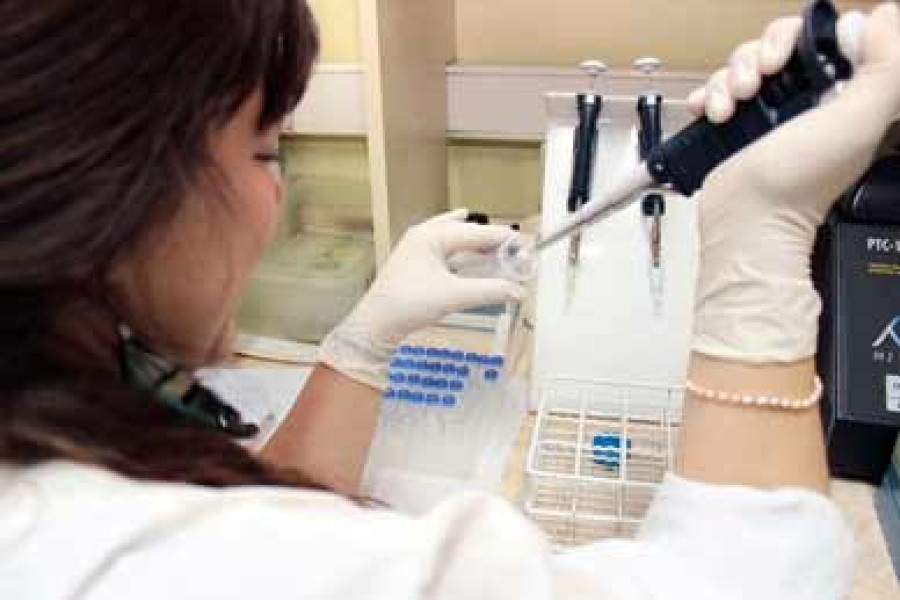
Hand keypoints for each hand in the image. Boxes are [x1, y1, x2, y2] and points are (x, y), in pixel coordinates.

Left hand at [319, 209, 523, 388]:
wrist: (375, 324)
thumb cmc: (408, 305)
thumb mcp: (454, 296)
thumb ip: (489, 291)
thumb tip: (518, 291)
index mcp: (430, 236)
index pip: (475, 232)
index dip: (500, 238)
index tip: (523, 243)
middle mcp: (421, 236)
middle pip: (463, 230)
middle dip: (487, 236)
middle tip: (512, 244)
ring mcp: (414, 248)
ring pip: (449, 233)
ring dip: (472, 237)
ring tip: (492, 239)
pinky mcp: (412, 262)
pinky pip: (440, 243)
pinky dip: (456, 242)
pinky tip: (461, 244)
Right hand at [688, 3, 899, 362]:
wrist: (744, 223)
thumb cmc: (797, 186)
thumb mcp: (857, 121)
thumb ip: (883, 67)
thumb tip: (876, 20)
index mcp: (842, 95)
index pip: (825, 39)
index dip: (802, 37)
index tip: (787, 57)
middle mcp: (805, 103)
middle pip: (778, 45)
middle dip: (759, 55)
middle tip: (757, 81)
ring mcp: (766, 115)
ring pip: (744, 65)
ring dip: (730, 77)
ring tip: (731, 105)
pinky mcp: (733, 127)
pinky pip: (717, 90)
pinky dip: (709, 95)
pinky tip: (712, 112)